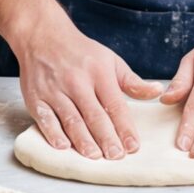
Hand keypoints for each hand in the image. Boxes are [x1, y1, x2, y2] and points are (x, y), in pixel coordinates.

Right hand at [19, 24, 159, 158]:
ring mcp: (54, 90)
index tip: (133, 146)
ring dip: (83, 140)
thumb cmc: (82, 53)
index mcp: (98, 73)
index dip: (124, 127)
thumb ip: (132, 82)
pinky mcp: (35, 97)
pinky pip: (45, 119)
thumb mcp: (111, 61)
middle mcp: (76, 82)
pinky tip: (63, 146)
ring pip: (71, 119)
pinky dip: (53, 133)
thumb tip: (158, 92)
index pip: (115, 104)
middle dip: (106, 137)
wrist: (43, 36)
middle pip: (94, 114)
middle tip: (116, 156)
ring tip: (94, 156)